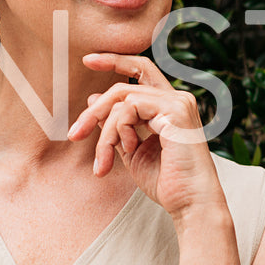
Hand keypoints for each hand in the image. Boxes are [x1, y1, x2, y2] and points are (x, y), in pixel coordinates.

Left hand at [66, 53, 226, 221]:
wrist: (190, 203)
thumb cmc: (168, 182)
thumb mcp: (133, 151)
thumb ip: (117, 126)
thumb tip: (94, 100)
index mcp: (169, 106)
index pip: (141, 70)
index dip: (115, 61)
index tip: (87, 60)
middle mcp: (177, 99)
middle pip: (123, 87)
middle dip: (94, 111)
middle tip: (74, 134)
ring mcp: (177, 103)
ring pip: (122, 99)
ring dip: (104, 132)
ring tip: (103, 161)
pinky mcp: (174, 111)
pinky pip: (129, 109)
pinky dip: (118, 131)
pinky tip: (129, 150)